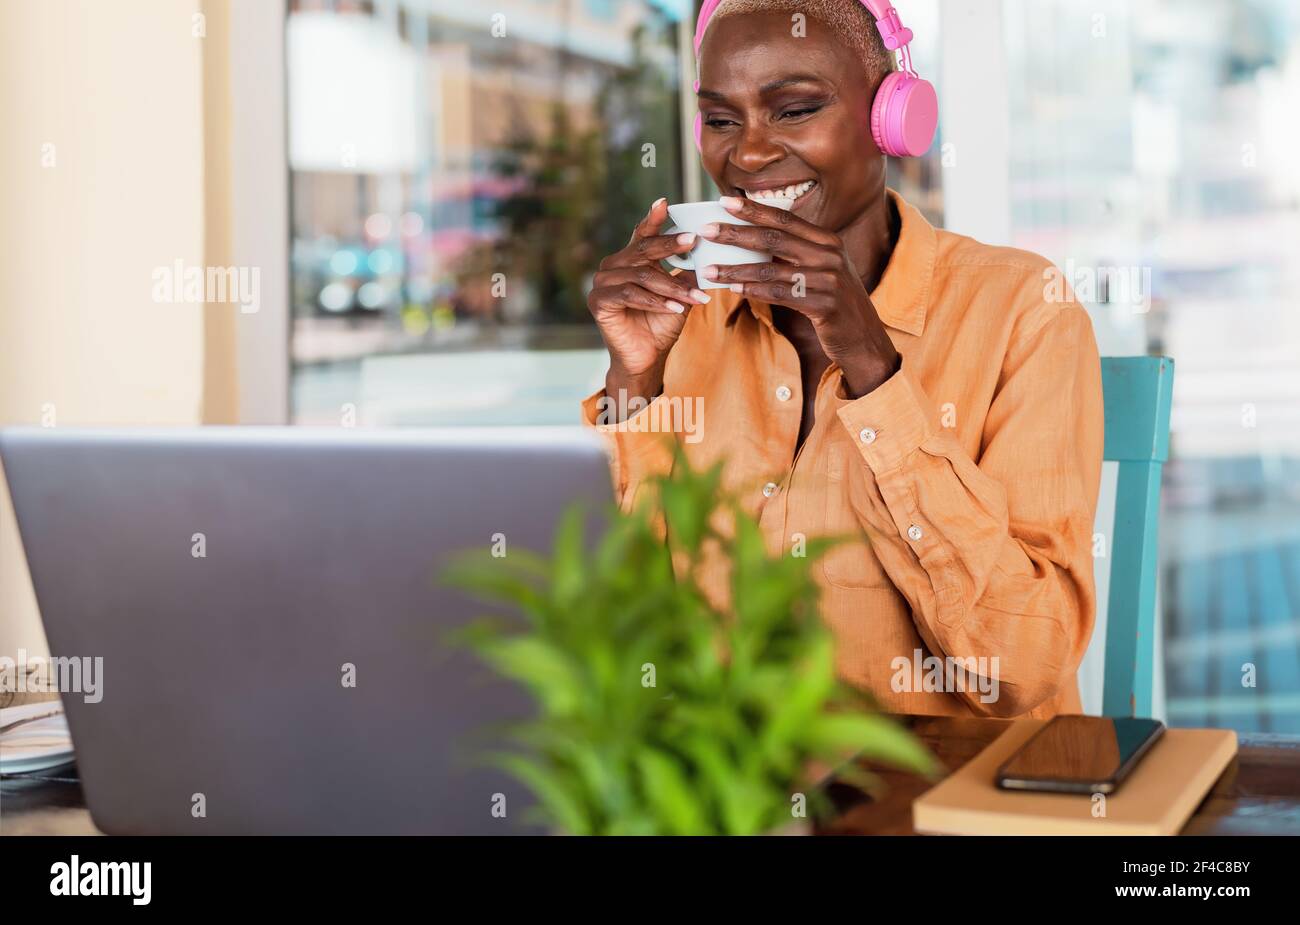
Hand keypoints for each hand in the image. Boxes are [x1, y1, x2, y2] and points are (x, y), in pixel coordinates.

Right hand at [588, 198, 710, 406]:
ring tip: (695, 296)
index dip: (653, 218)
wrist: (646, 358)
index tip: (665, 203)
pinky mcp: (598, 302)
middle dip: (670, 245)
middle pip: (643, 249)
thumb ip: (687, 271)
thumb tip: (709, 250)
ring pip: (642, 275)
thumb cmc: (661, 324)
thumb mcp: (680, 293)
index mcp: (630, 259)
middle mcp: (613, 266)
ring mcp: (602, 282)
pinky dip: (655, 301)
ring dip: (672, 285)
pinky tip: (675, 307)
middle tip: (694, 240)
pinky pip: (630, 295)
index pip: (643, 234)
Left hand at [699, 197, 899, 397]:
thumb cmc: (833, 302)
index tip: (725, 202)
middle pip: (774, 238)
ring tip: (708, 270)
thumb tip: (753, 239)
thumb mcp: (821, 270)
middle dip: (736, 233)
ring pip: (771, 270)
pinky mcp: (824, 305)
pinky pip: (780, 295)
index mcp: (827, 240)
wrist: (864, 338)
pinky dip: (754, 291)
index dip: (754, 209)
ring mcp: (828, 279)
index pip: (784, 218)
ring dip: (735, 270)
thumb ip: (796, 253)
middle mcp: (829, 255)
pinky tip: (733, 290)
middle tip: (707, 231)